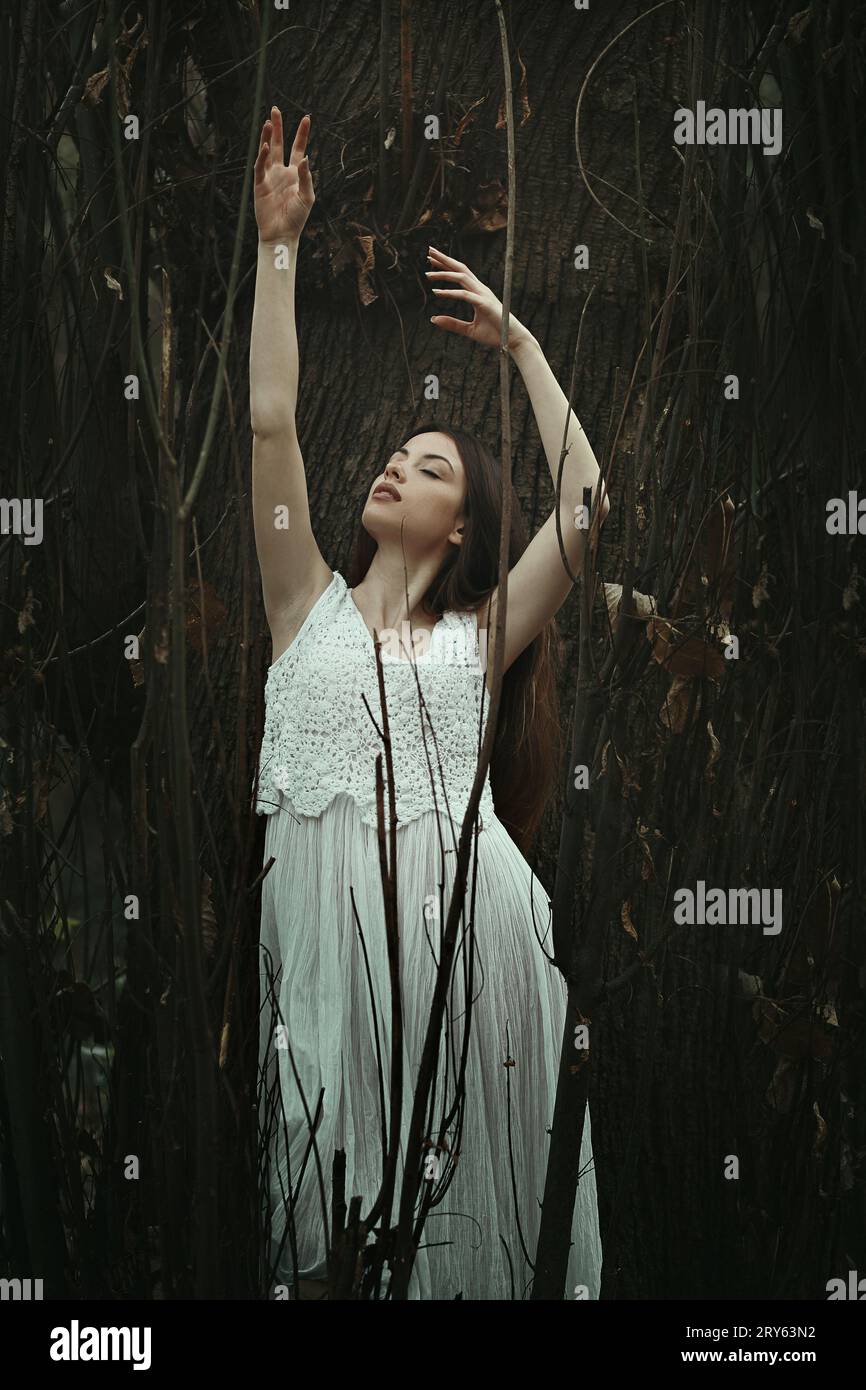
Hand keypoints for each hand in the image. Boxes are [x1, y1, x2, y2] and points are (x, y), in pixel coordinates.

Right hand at [254, 107, 314, 243]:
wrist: (281, 234)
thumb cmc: (296, 218)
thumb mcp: (307, 197)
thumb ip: (306, 177)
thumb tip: (305, 158)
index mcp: (295, 174)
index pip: (298, 149)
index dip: (302, 134)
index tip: (307, 118)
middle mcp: (281, 172)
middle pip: (279, 144)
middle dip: (278, 127)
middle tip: (275, 110)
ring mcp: (269, 177)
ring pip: (267, 152)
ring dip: (267, 137)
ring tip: (268, 121)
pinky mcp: (259, 184)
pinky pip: (260, 167)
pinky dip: (262, 156)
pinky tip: (266, 145)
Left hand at [426, 246, 532, 350]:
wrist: (513, 340)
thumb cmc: (495, 334)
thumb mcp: (469, 330)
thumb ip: (452, 324)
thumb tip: (433, 319)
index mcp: (478, 292)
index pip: (460, 274)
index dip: (446, 266)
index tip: (431, 261)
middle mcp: (480, 289)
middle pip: (460, 268)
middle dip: (444, 259)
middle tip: (429, 250)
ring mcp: (483, 295)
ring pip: (461, 277)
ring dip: (444, 273)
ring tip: (427, 274)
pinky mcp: (484, 304)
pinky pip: (464, 295)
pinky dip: (450, 292)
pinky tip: (436, 292)